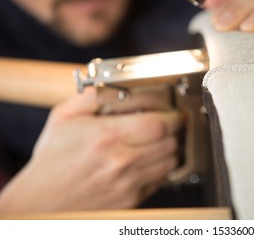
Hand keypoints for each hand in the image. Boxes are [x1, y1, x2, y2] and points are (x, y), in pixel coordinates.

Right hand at [0, 88, 181, 213]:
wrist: (42, 202)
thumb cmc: (52, 161)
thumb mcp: (63, 119)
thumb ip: (89, 97)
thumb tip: (110, 85)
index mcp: (105, 137)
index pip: (157, 124)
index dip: (173, 116)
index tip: (172, 112)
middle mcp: (120, 161)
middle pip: (169, 142)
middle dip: (175, 130)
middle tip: (171, 124)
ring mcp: (128, 183)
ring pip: (170, 162)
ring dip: (172, 149)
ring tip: (163, 141)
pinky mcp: (131, 199)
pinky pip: (161, 180)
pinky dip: (162, 168)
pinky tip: (151, 161)